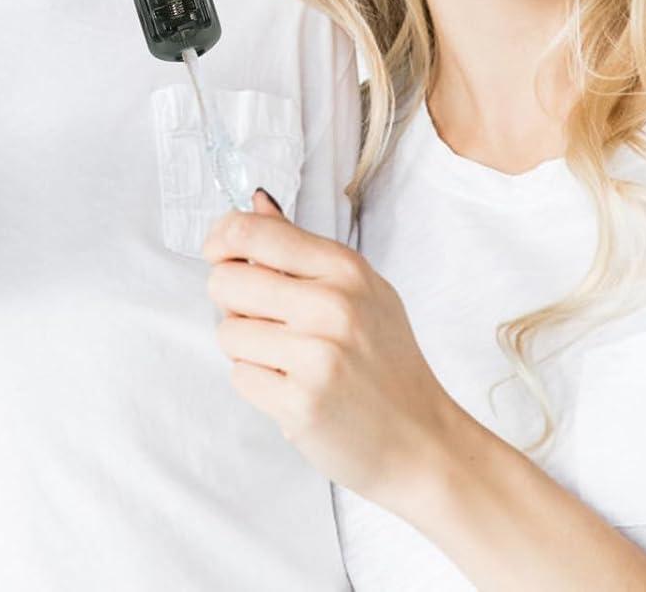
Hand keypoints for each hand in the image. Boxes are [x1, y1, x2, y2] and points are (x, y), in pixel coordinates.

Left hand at [203, 191, 461, 514]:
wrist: (424, 443)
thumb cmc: (387, 362)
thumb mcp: (360, 289)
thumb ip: (301, 246)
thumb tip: (255, 202)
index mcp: (344, 269)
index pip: (252, 231)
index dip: (221, 239)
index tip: (220, 254)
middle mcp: (331, 306)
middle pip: (225, 281)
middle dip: (231, 302)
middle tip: (264, 320)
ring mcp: (317, 356)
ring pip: (227, 334)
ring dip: (246, 350)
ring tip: (287, 360)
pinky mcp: (301, 404)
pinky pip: (240, 378)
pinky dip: (259, 385)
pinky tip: (293, 389)